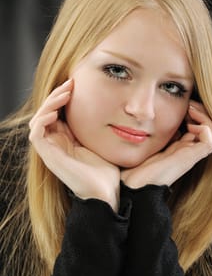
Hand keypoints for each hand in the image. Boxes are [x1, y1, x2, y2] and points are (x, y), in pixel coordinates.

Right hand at [29, 79, 119, 211]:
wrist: (105, 191)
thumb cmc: (107, 169)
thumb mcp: (101, 141)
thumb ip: (97, 127)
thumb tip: (111, 108)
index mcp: (67, 139)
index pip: (58, 112)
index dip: (63, 97)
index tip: (77, 84)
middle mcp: (57, 142)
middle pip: (47, 112)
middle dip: (57, 95)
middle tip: (71, 83)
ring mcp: (51, 149)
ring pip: (39, 119)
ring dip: (49, 104)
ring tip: (65, 94)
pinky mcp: (48, 156)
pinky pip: (36, 133)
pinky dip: (42, 119)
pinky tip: (56, 111)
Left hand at [121, 100, 211, 187]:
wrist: (133, 184)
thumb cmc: (134, 166)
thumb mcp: (144, 144)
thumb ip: (151, 134)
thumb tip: (152, 118)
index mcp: (175, 149)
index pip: (193, 128)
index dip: (192, 114)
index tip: (182, 104)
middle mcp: (185, 152)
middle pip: (205, 130)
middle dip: (200, 113)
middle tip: (188, 103)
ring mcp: (189, 155)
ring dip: (205, 118)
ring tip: (191, 109)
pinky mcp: (190, 158)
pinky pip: (210, 141)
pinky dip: (205, 127)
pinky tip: (190, 123)